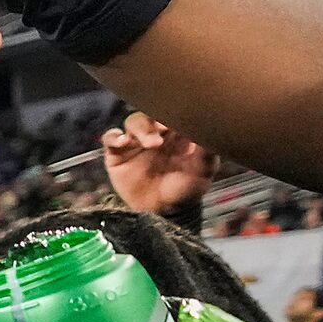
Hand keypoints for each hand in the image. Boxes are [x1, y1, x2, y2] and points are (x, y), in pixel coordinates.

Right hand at [101, 112, 216, 217]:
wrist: (164, 212)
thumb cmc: (187, 189)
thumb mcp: (203, 169)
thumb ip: (207, 149)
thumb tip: (212, 126)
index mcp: (176, 130)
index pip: (172, 110)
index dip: (173, 109)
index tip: (178, 117)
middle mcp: (155, 132)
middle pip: (151, 112)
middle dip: (156, 118)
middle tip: (163, 128)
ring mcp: (136, 142)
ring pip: (133, 122)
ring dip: (140, 129)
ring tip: (151, 143)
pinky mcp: (118, 153)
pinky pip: (110, 138)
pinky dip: (114, 137)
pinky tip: (122, 142)